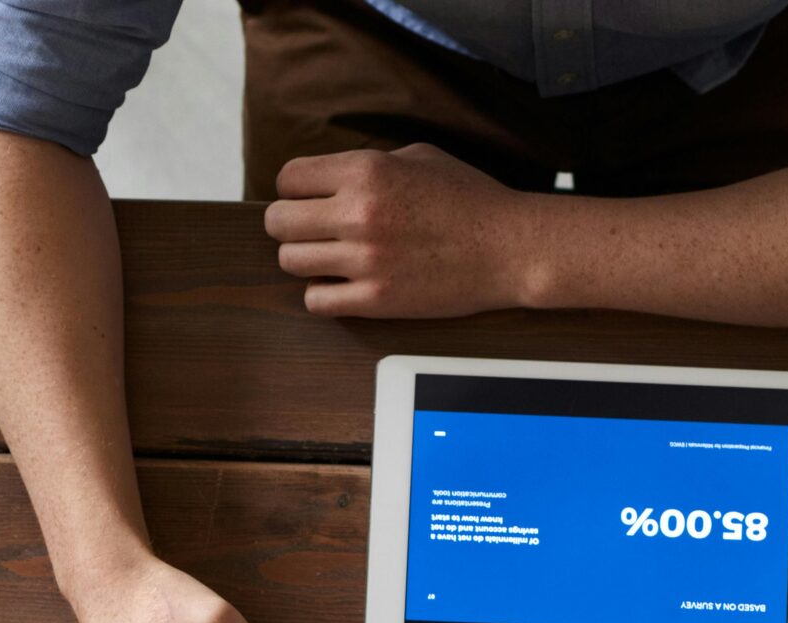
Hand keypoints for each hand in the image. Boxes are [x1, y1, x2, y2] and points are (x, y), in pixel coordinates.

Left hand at [266, 145, 541, 317]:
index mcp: (366, 170)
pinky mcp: (376, 300)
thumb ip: (370, 164)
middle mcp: (359, 213)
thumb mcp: (417, 157)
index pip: (289, 178)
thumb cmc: (469, 199)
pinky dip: (322, 294)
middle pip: (279, 221)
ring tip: (329, 258)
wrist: (508, 248)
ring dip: (304, 260)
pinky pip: (316, 301)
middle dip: (290, 225)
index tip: (308, 199)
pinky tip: (342, 286)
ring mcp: (366, 260)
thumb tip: (333, 177)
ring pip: (291, 262)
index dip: (294, 189)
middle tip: (312, 231)